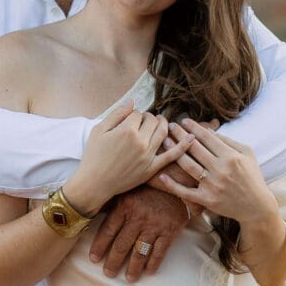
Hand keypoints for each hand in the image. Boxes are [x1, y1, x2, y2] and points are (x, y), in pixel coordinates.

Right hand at [67, 100, 194, 214]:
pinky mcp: (152, 168)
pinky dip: (183, 146)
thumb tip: (133, 102)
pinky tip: (191, 137)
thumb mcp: (99, 130)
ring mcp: (148, 155)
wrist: (94, 183)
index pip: (138, 114)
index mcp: (126, 130)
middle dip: (148, 118)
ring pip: (164, 132)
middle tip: (142, 122)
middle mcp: (140, 141)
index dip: (133, 115)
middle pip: (152, 120)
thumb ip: (117, 114)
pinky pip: (172, 156)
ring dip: (164, 124)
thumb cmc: (93, 155)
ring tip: (160, 122)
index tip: (128, 120)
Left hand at [88, 184, 189, 282]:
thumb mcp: (128, 188)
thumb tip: (92, 211)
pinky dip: (153, 263)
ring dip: (133, 268)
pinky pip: (159, 252)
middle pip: (122, 245)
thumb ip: (112, 202)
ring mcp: (154, 225)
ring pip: (140, 252)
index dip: (100, 246)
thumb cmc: (148, 185)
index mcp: (125, 206)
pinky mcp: (169, 231)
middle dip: (113, 262)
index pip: (108, 230)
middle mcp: (138, 217)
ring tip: (129, 278)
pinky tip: (148, 271)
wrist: (176, 180)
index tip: (94, 259)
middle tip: (108, 273)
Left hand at [156, 119, 276, 223]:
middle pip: (195, 148)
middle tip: (170, 126)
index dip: (194, 127)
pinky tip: (162, 175)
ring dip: (175, 152)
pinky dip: (172, 185)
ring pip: (188, 165)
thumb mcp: (247, 154)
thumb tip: (209, 130)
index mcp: (231, 156)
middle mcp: (220, 170)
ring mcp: (212, 185)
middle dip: (180, 135)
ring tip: (165, 141)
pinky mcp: (207, 200)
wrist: (257, 207)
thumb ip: (229, 141)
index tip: (184, 120)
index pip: (208, 138)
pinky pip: (186, 192)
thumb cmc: (252, 177)